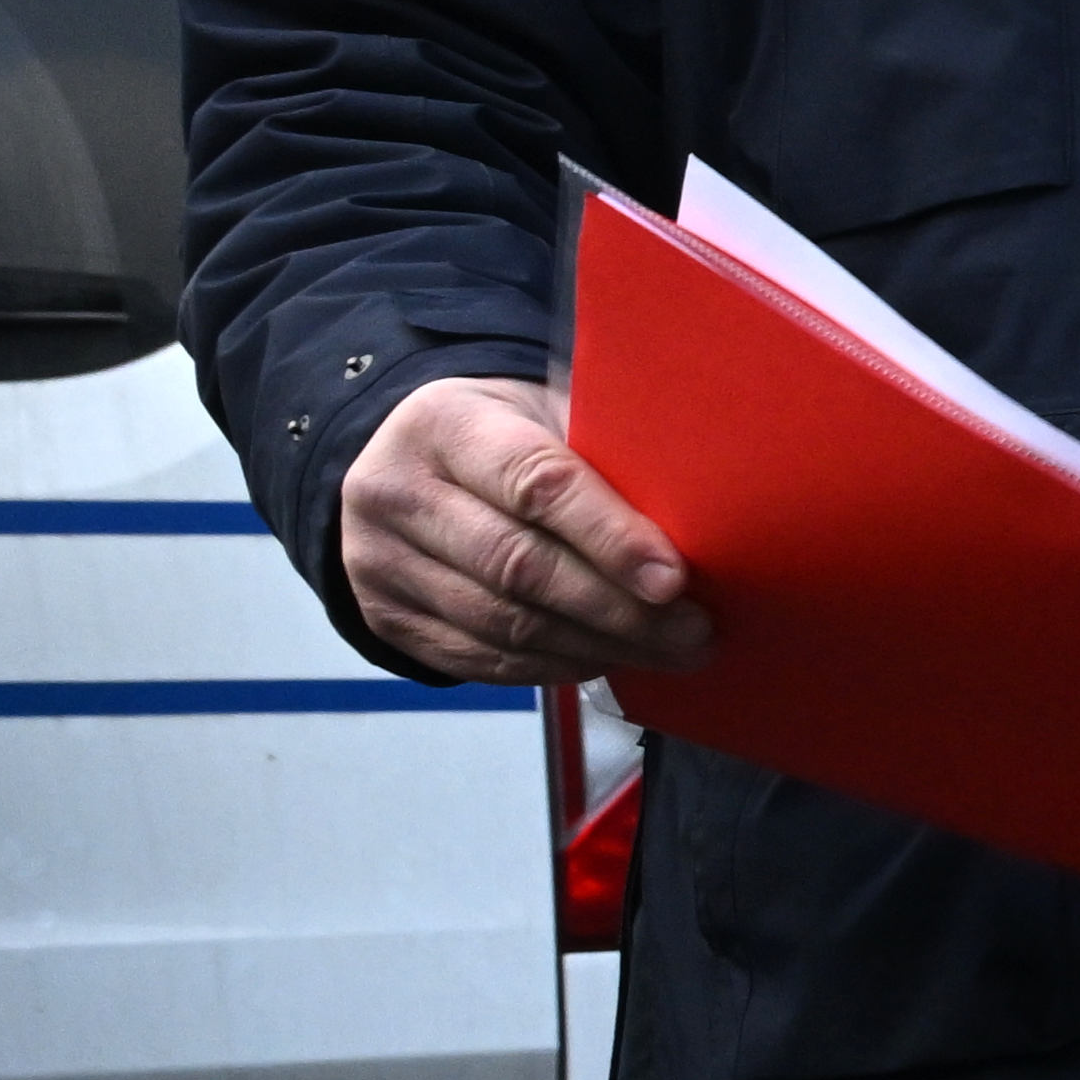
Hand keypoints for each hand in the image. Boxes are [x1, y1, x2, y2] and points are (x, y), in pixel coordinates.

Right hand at [337, 375, 714, 681]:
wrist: (404, 461)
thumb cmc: (503, 435)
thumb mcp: (544, 411)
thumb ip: (603, 454)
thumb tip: (701, 515)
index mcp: (445, 424)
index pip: (536, 485)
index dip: (611, 538)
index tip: (674, 579)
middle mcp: (396, 491)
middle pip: (520, 567)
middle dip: (619, 610)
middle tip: (692, 631)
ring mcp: (378, 559)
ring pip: (503, 624)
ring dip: (597, 647)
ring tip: (665, 651)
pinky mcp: (384, 615)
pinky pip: (481, 659)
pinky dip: (553, 667)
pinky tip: (604, 658)